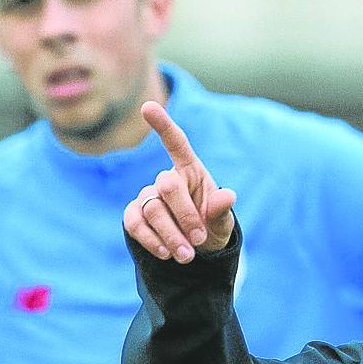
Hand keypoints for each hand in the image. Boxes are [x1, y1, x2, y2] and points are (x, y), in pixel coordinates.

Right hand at [124, 101, 236, 263]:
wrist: (195, 251)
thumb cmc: (211, 227)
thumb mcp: (223, 222)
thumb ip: (222, 210)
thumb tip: (227, 196)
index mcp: (190, 171)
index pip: (176, 143)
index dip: (162, 125)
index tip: (148, 107)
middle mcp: (167, 179)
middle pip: (167, 186)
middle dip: (185, 215)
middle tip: (199, 240)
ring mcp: (148, 196)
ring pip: (152, 210)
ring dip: (171, 235)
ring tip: (187, 256)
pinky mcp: (135, 215)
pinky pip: (135, 224)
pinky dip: (151, 241)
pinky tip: (166, 253)